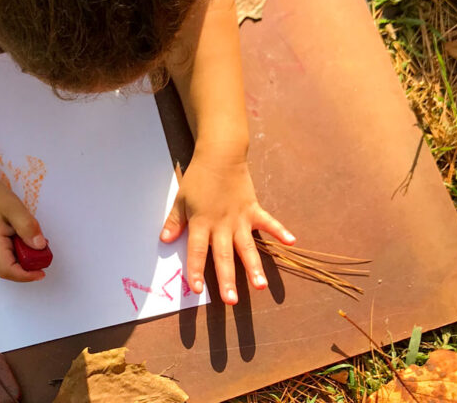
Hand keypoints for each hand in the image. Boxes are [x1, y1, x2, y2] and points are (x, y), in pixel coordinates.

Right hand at [0, 178, 47, 281]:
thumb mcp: (14, 207)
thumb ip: (27, 227)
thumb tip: (40, 246)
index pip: (8, 271)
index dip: (26, 276)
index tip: (42, 272)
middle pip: (10, 270)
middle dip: (28, 265)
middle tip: (42, 249)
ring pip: (8, 265)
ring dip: (24, 258)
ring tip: (32, 239)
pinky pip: (6, 257)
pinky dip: (18, 252)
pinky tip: (23, 238)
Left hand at [159, 151, 294, 304]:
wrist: (220, 155)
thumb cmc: (199, 179)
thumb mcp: (181, 199)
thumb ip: (175, 221)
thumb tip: (164, 240)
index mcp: (201, 223)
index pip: (196, 251)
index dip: (195, 270)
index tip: (196, 290)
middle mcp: (221, 225)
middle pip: (223, 256)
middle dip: (227, 279)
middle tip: (230, 301)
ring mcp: (240, 218)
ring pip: (247, 247)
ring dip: (254, 266)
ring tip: (261, 286)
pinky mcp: (253, 209)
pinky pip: (268, 222)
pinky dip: (280, 231)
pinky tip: (291, 242)